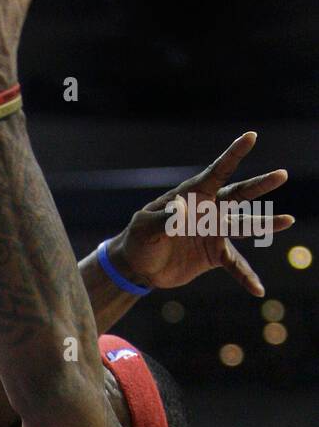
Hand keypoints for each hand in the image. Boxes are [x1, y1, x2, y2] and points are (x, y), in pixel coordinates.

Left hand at [110, 132, 292, 296]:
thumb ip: (164, 219)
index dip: (233, 155)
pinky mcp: (214, 254)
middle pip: (239, 196)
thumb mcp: (145, 227)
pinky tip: (258, 289)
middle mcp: (208, 211)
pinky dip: (246, 277)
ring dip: (266, 225)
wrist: (139, 266)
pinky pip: (235, 265)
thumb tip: (181, 209)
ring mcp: (214, 232)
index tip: (251, 136)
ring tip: (288, 221)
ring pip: (245, 226)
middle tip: (281, 175)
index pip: (216, 172)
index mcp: (192, 196)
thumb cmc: (139, 239)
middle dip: (259, 186)